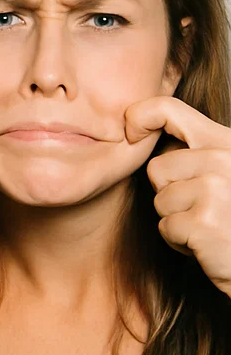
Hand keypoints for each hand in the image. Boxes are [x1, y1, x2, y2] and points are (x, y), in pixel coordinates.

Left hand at [126, 96, 230, 296]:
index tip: (132, 135)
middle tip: (204, 211)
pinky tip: (209, 246)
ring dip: (177, 220)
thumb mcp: (224, 175)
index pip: (168, 109)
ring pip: (160, 200)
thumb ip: (196, 153)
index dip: (139, 117)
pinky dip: (181, 242)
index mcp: (227, 143)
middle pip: (157, 168)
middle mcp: (224, 159)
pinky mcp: (206, 221)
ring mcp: (216, 189)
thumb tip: (138, 134)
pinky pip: (166, 227)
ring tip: (209, 228)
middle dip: (171, 194)